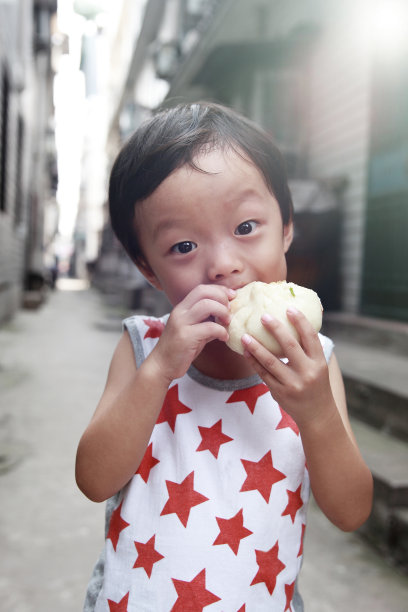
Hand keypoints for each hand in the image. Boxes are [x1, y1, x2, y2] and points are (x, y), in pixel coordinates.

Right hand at [149, 284, 234, 383]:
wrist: (161, 366)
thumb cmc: (179, 349)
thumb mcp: (194, 331)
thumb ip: (206, 322)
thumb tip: (225, 317)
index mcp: (182, 308)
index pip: (201, 289)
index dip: (219, 290)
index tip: (231, 297)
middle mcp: (180, 312)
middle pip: (204, 292)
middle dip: (222, 297)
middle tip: (231, 309)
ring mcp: (181, 323)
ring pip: (206, 305)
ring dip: (222, 311)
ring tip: (228, 322)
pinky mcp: (185, 337)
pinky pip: (209, 327)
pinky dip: (221, 331)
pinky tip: (224, 337)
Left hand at [241, 308, 333, 427]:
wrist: (318, 415)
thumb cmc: (317, 384)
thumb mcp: (319, 366)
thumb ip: (308, 349)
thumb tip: (296, 322)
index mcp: (319, 362)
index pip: (310, 337)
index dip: (300, 321)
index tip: (289, 308)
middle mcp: (307, 372)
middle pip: (289, 346)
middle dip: (275, 329)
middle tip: (263, 316)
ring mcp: (292, 384)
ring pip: (271, 361)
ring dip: (256, 347)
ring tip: (245, 335)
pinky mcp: (279, 392)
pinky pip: (263, 374)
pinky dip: (254, 362)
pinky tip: (246, 351)